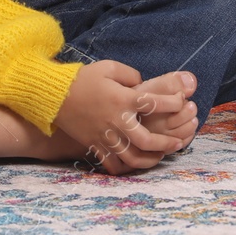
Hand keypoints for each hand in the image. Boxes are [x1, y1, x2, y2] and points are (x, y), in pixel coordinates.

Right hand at [54, 60, 195, 174]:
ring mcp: (104, 135)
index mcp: (122, 98)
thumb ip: (130, 75)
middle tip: (177, 142)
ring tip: (160, 156)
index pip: (155, 103)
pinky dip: (124, 168)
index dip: (173, 103)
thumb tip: (142, 84)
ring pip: (131, 157)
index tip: (182, 102)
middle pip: (146, 140)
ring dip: (150, 159)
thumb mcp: (108, 67)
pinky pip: (111, 163)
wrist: (53, 95)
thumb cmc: (81, 78)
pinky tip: (133, 164)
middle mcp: (116, 120)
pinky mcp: (94, 144)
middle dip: (165, 143)